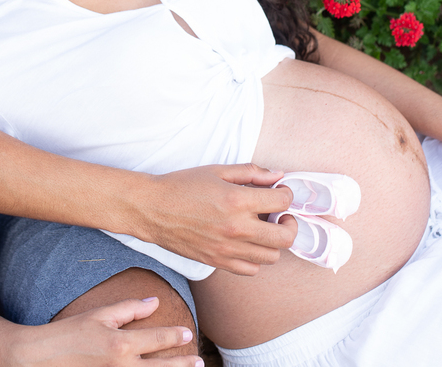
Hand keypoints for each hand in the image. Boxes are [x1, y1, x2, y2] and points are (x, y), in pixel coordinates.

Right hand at [11, 297, 200, 366]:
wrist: (41, 358)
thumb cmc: (69, 333)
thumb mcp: (100, 315)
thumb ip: (129, 308)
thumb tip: (154, 302)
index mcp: (120, 345)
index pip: (157, 339)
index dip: (176, 336)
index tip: (188, 334)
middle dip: (182, 365)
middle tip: (199, 362)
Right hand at [134, 164, 295, 275]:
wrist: (152, 208)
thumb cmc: (182, 185)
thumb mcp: (217, 170)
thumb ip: (251, 172)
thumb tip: (277, 176)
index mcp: (238, 200)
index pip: (283, 202)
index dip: (287, 195)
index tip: (280, 192)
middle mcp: (237, 228)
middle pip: (285, 237)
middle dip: (289, 224)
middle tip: (280, 215)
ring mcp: (227, 249)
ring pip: (272, 256)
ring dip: (273, 242)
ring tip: (262, 229)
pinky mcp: (217, 262)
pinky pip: (250, 270)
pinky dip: (255, 258)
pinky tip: (246, 243)